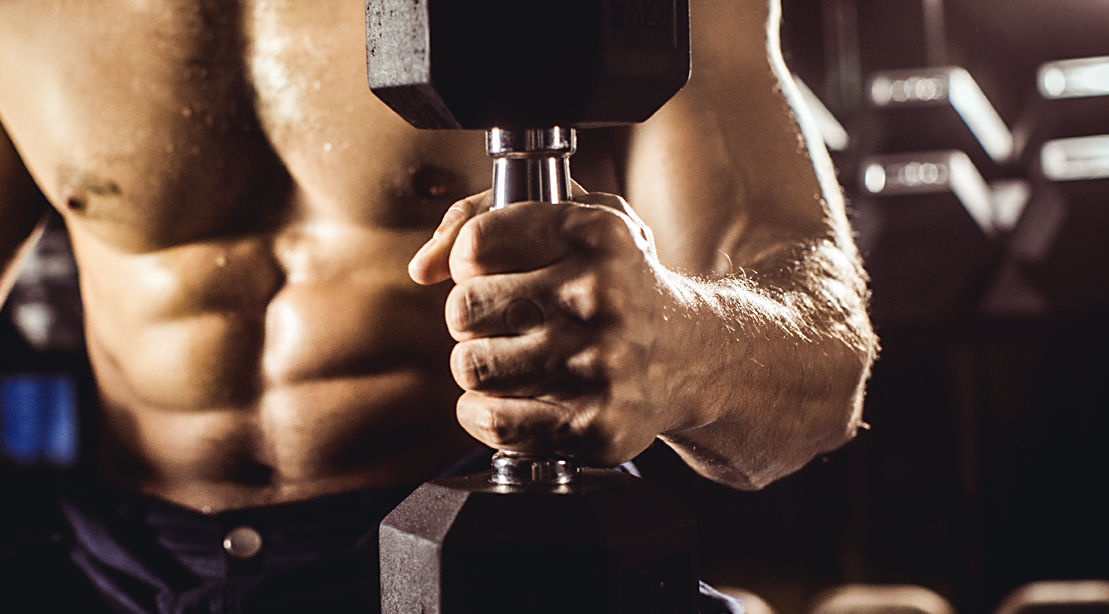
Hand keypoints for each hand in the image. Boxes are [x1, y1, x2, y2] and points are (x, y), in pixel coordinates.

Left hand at [408, 189, 686, 466]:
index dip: (469, 259)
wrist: (691, 355)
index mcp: (596, 233)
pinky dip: (484, 413)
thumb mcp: (572, 218)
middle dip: (471, 315)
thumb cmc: (616, 280)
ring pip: (471, 366)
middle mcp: (601, 295)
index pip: (475, 243)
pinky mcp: (596, 424)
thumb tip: (422, 267)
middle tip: (505, 319)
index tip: (490, 269)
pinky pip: (493, 420)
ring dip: (480, 364)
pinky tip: (509, 399)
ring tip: (516, 357)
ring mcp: (600, 363)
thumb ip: (482, 216)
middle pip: (463, 308)